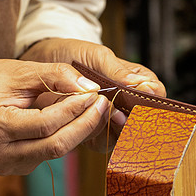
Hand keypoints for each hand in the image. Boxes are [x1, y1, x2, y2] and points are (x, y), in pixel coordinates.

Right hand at [0, 59, 109, 174]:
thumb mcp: (21, 70)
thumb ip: (55, 75)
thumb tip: (89, 89)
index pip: (45, 124)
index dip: (74, 109)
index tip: (95, 93)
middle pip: (54, 145)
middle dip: (84, 124)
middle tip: (103, 103)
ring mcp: (6, 166)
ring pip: (55, 152)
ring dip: (79, 130)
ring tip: (94, 107)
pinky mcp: (16, 169)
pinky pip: (49, 154)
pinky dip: (66, 136)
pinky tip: (76, 119)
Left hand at [20, 39, 165, 149]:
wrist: (41, 63)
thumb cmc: (72, 54)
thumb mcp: (95, 55)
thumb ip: (115, 69)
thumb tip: (138, 85)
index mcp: (133, 80)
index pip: (154, 93)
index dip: (152, 98)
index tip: (141, 97)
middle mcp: (125, 102)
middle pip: (143, 118)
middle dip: (135, 119)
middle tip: (122, 114)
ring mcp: (109, 119)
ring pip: (125, 133)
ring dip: (116, 129)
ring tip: (105, 117)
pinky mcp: (92, 132)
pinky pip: (102, 142)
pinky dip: (98, 136)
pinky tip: (89, 127)